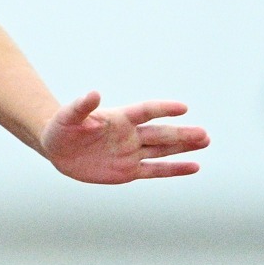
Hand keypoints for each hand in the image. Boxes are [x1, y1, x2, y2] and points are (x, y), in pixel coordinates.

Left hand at [41, 91, 208, 184]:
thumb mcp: (68, 116)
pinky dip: (174, 169)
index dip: (162, 109)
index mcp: (119, 118)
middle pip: (160, 133)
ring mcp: (131, 153)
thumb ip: (82, 106)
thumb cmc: (62, 127)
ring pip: (163, 150)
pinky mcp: (128, 171)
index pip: (145, 111)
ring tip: (205, 141)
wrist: (58, 148)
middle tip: (204, 134)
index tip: (183, 108)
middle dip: (181, 134)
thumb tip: (94, 93)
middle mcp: (130, 134)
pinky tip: (194, 166)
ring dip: (184, 147)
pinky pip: (155, 170)